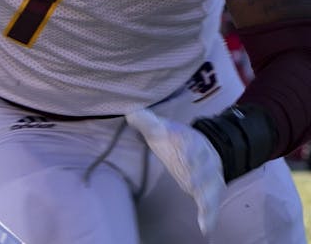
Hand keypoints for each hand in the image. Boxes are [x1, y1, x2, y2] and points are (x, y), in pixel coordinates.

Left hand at [125, 108, 224, 235]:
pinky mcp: (209, 191)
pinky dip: (209, 215)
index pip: (192, 146)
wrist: (204, 146)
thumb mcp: (161, 129)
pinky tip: (205, 229)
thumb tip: (130, 112)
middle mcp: (204, 161)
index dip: (188, 151)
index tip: (184, 155)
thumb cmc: (177, 139)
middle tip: (191, 182)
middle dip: (198, 175)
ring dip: (207, 198)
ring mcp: (209, 177)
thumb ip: (147, 122)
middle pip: (204, 168)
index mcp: (193, 143)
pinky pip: (211, 203)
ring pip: (211, 188)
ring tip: (203, 209)